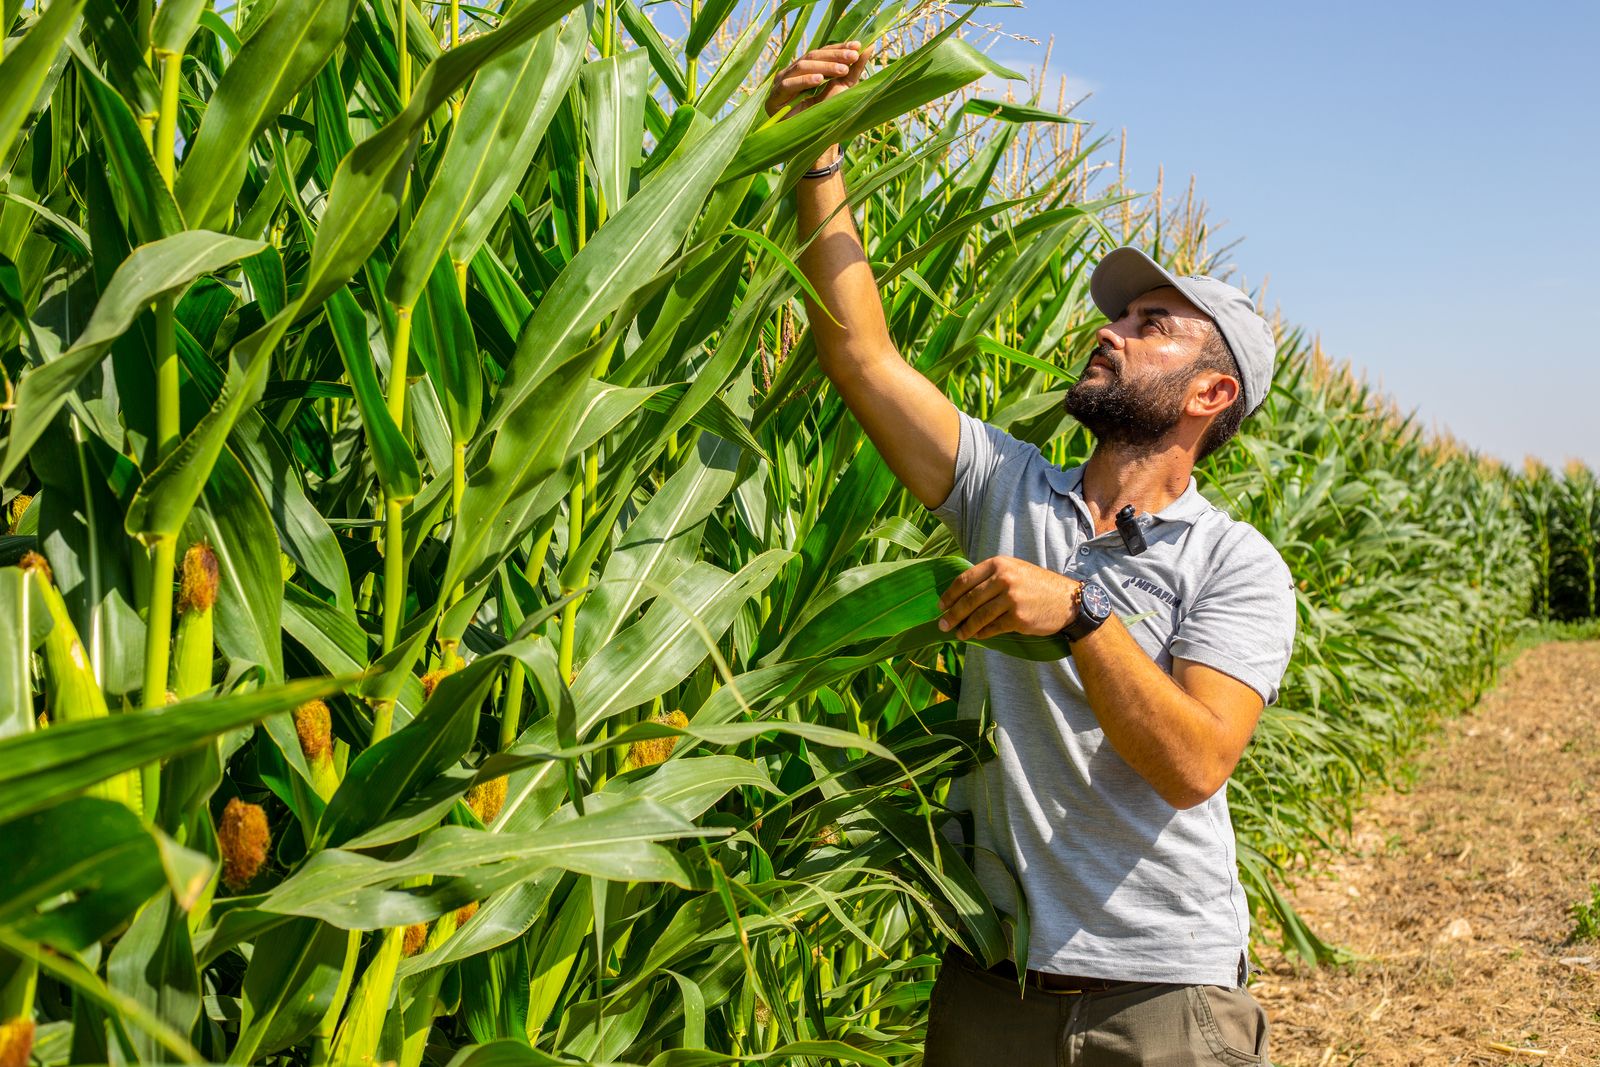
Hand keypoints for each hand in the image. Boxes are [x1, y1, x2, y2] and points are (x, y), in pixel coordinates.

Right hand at [765, 41, 872, 166]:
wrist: (814, 142)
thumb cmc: (828, 114)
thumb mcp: (844, 87)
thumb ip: (855, 68)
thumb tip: (870, 45)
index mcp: (806, 68)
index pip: (822, 52)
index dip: (838, 48)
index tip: (857, 46)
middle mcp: (792, 72)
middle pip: (812, 56)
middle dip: (834, 56)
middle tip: (852, 57)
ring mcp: (781, 83)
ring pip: (801, 66)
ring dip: (823, 67)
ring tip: (841, 70)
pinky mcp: (774, 98)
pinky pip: (788, 85)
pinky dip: (804, 81)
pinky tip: (819, 80)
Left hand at [937, 557, 1079, 640]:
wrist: (1067, 601)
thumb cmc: (1037, 586)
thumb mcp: (1014, 570)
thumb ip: (990, 578)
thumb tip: (960, 595)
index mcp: (999, 564)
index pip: (965, 580)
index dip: (950, 595)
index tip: (941, 606)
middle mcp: (1004, 578)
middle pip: (969, 599)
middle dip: (952, 614)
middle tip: (942, 624)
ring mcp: (1011, 598)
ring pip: (978, 616)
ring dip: (965, 627)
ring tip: (957, 634)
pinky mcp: (1018, 618)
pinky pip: (992, 628)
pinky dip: (982, 633)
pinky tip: (977, 636)